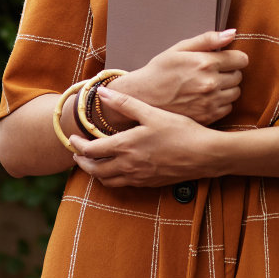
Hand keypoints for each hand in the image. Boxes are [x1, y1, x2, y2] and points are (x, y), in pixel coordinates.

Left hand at [70, 86, 216, 188]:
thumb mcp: (151, 112)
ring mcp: (139, 177)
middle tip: (77, 153)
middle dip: (83, 162)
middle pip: (95, 170)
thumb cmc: (181, 131)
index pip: (92, 150)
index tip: (73, 138)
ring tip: (93, 163)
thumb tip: (102, 92)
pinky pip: (124, 184)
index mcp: (126, 146)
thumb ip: (125, 103)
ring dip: (96, 173)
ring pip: (108, 181)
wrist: (205, 155)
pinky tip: (117, 170)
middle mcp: (129, 165)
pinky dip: (113, 178)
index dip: (79, 145)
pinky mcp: (150, 183)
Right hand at [107, 29, 245, 127]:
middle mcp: (211, 83)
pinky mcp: (208, 117)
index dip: (234, 57)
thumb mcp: (180, 49)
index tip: (225, 59)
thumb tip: (232, 33)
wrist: (142, 98)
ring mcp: (210, 102)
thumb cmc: (159, 71)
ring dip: (226, 88)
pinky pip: (228, 108)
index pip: (241, 59)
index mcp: (205, 63)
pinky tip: (205, 98)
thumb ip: (208, 40)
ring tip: (207, 85)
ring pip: (235, 93)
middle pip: (239, 76)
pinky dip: (220, 103)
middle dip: (229, 72)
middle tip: (211, 72)